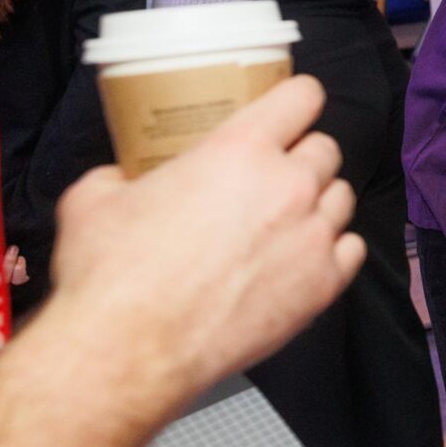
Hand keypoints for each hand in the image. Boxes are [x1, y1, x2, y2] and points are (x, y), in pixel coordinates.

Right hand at [48, 76, 364, 397]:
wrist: (131, 349)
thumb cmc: (111, 274)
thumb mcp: (94, 199)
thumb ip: (119, 176)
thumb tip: (120, 179)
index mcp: (240, 149)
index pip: (302, 97)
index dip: (297, 101)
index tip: (290, 111)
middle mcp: (288, 185)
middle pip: (325, 150)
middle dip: (301, 158)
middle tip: (271, 178)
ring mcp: (311, 236)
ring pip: (342, 198)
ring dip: (318, 203)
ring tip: (286, 221)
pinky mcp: (323, 286)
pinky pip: (351, 250)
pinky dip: (333, 250)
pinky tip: (304, 257)